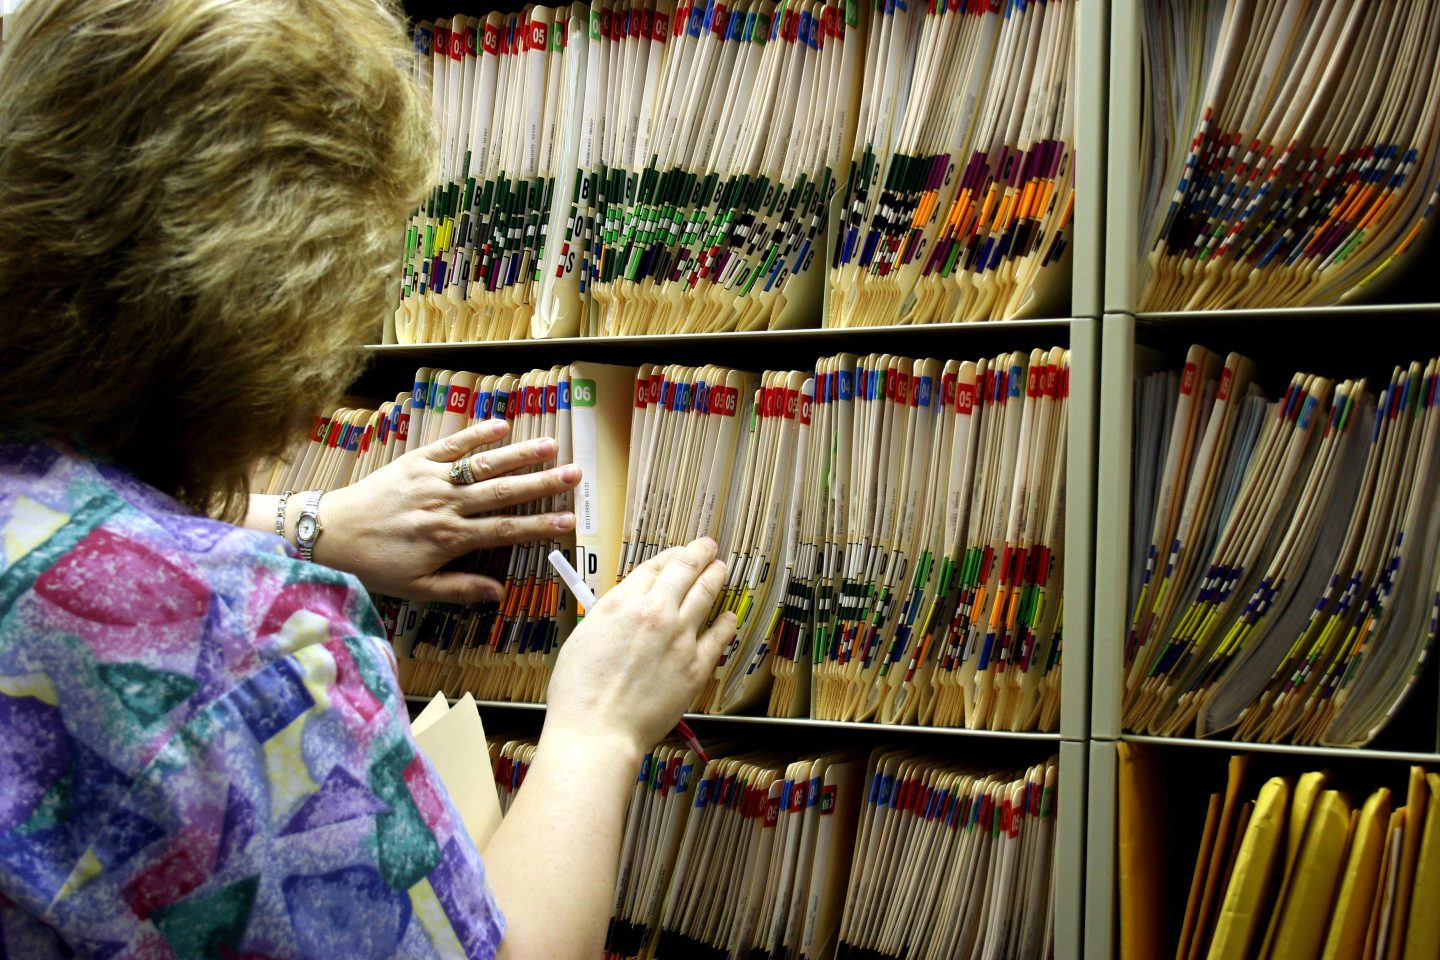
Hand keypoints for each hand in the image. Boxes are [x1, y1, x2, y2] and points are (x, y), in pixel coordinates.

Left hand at [312, 419, 579, 601]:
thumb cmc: (374, 565)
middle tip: (575, 474)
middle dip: (542, 483)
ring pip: (483, 465)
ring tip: (550, 446)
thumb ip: (460, 589)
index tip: (569, 521)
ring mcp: (432, 479)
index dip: (540, 525)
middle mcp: (446, 505)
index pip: (505, 530)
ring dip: (519, 454)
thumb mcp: (416, 589)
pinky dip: (475, 434)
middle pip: (503, 492)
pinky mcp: (415, 462)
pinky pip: (451, 446)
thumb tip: (500, 592)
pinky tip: (501, 424)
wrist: (330, 533)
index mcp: (450, 538)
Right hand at [544, 538, 737, 758]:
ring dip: (716, 576)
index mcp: (622, 603)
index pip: (654, 566)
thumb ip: (610, 616)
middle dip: (700, 553)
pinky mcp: (696, 666)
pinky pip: (720, 635)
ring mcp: (680, 637)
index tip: (677, 553)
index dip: (669, 556)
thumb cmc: (580, 693)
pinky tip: (730, 616)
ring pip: (707, 594)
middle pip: (685, 569)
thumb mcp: (584, 637)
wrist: (598, 731)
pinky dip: (727, 621)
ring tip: (721, 569)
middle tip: (708, 547)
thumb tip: (627, 608)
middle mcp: (655, 612)